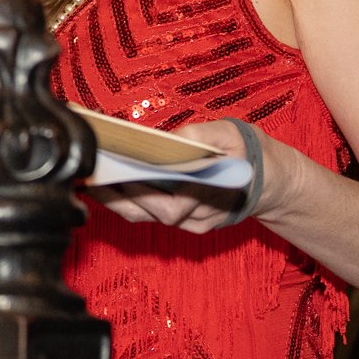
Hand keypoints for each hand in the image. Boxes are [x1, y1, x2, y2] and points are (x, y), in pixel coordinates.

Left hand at [89, 119, 267, 233]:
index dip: (136, 192)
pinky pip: (150, 215)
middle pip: (146, 213)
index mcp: (209, 196)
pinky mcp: (185, 223)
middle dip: (113, 194)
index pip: (167, 205)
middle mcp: (197, 217)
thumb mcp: (229, 134)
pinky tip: (109, 182)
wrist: (271, 180)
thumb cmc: (248, 154)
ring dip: (114, 198)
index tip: (111, 172)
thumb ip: (199, 136)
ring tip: (90, 175)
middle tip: (87, 173)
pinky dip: (128, 199)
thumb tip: (167, 140)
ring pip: (144, 216)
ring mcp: (191, 224)